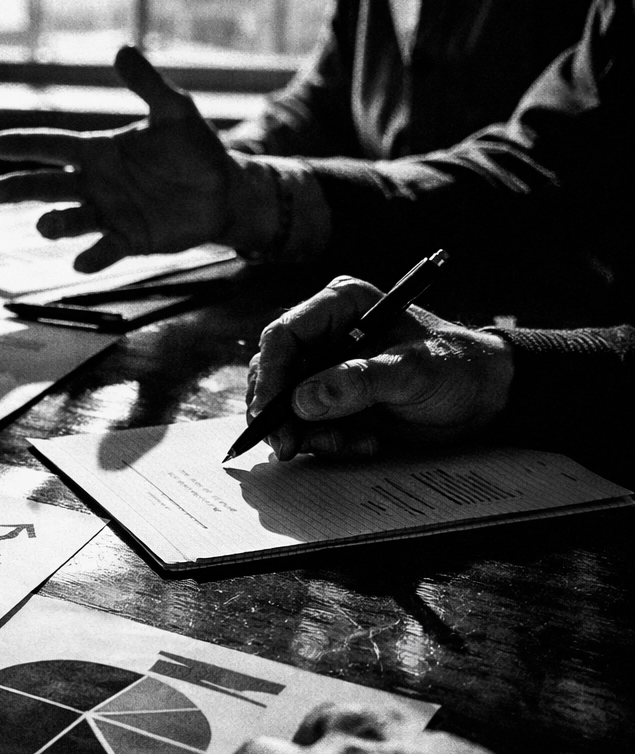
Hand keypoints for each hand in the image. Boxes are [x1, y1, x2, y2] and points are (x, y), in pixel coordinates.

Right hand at [0, 46, 260, 270]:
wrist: (223, 190)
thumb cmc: (195, 148)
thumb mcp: (174, 111)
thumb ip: (147, 85)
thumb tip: (122, 50)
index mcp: (97, 151)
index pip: (52, 146)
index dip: (23, 145)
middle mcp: (95, 184)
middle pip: (48, 186)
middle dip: (21, 188)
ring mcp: (109, 214)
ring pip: (71, 219)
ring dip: (54, 224)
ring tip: (44, 225)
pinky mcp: (129, 239)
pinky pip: (104, 250)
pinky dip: (91, 257)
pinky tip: (80, 262)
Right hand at [248, 277, 515, 459]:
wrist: (483, 398)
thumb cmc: (456, 368)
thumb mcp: (413, 372)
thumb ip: (359, 382)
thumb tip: (303, 400)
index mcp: (340, 307)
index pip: (283, 337)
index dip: (270, 376)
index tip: (271, 414)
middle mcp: (324, 336)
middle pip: (274, 373)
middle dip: (281, 414)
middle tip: (290, 446)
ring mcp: (326, 370)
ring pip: (285, 406)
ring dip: (308, 433)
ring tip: (350, 443)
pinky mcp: (332, 401)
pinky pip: (307, 427)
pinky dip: (327, 442)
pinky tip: (365, 442)